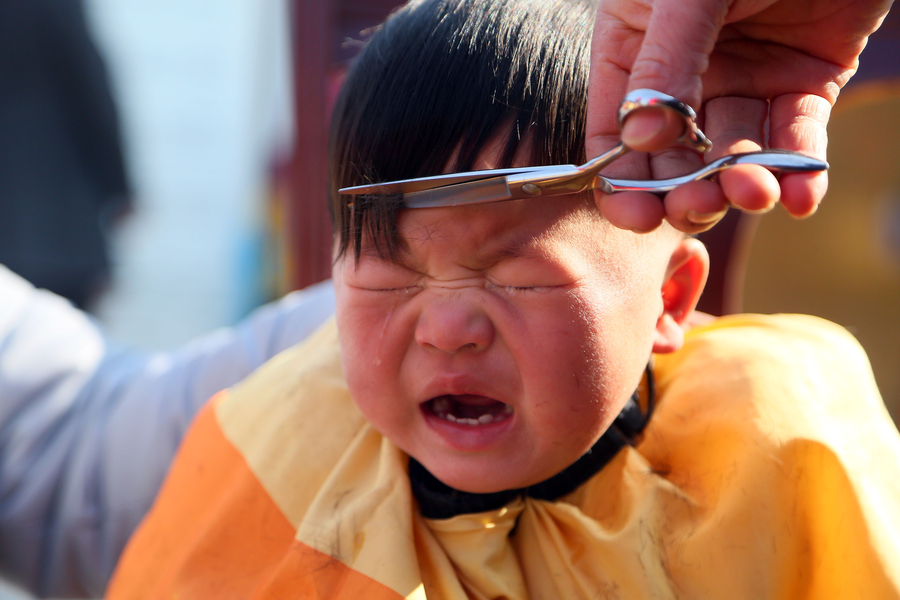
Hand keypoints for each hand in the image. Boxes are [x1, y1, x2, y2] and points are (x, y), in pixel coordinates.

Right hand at [586, 0, 893, 232]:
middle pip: (676, 154)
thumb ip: (664, 63)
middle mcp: (686, 72)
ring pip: (736, 152)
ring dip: (745, 182)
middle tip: (699, 208)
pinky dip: (800, 169)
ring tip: (756, 194)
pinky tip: (799, 195)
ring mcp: (744, 79)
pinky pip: (797, 137)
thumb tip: (639, 138)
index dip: (623, 179)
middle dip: (687, 188)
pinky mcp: (802, 82)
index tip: (638, 218)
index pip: (616, 128)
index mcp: (636, 46)